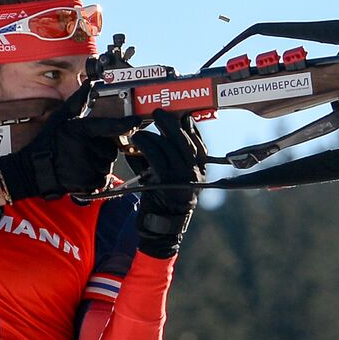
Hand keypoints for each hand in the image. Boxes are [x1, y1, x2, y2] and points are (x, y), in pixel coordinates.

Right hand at [0, 82, 135, 206]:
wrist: (36, 170)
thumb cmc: (48, 141)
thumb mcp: (61, 116)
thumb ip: (78, 100)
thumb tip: (91, 82)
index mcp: (81, 130)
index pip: (108, 126)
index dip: (124, 124)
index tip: (135, 121)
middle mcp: (86, 148)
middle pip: (110, 149)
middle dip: (103, 149)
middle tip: (85, 149)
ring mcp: (88, 166)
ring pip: (107, 164)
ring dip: (100, 163)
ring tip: (82, 161)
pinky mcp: (88, 182)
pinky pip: (103, 179)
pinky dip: (97, 177)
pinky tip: (83, 172)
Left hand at [129, 110, 206, 257]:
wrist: (162, 226)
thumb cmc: (164, 197)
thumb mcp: (174, 176)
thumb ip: (173, 155)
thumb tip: (166, 128)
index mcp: (201, 169)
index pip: (197, 140)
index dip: (187, 124)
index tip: (176, 114)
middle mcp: (196, 171)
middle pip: (184, 138)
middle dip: (169, 122)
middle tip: (157, 113)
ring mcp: (183, 176)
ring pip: (168, 145)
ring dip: (152, 134)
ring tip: (140, 131)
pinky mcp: (167, 181)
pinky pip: (155, 155)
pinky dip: (145, 144)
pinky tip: (137, 140)